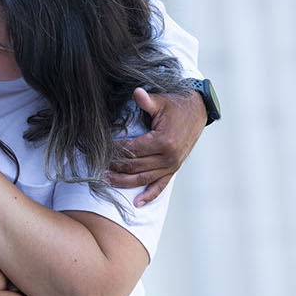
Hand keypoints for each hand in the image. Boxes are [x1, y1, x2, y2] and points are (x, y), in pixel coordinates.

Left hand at [104, 88, 205, 205]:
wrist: (197, 112)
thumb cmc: (176, 105)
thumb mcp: (161, 101)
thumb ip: (147, 100)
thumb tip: (136, 92)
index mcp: (164, 141)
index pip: (133, 150)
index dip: (116, 150)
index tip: (102, 149)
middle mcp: (168, 157)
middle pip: (136, 166)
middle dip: (116, 166)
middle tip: (98, 165)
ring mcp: (172, 165)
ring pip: (144, 179)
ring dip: (124, 182)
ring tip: (106, 180)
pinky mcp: (174, 169)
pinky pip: (160, 186)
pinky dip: (149, 196)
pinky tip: (136, 203)